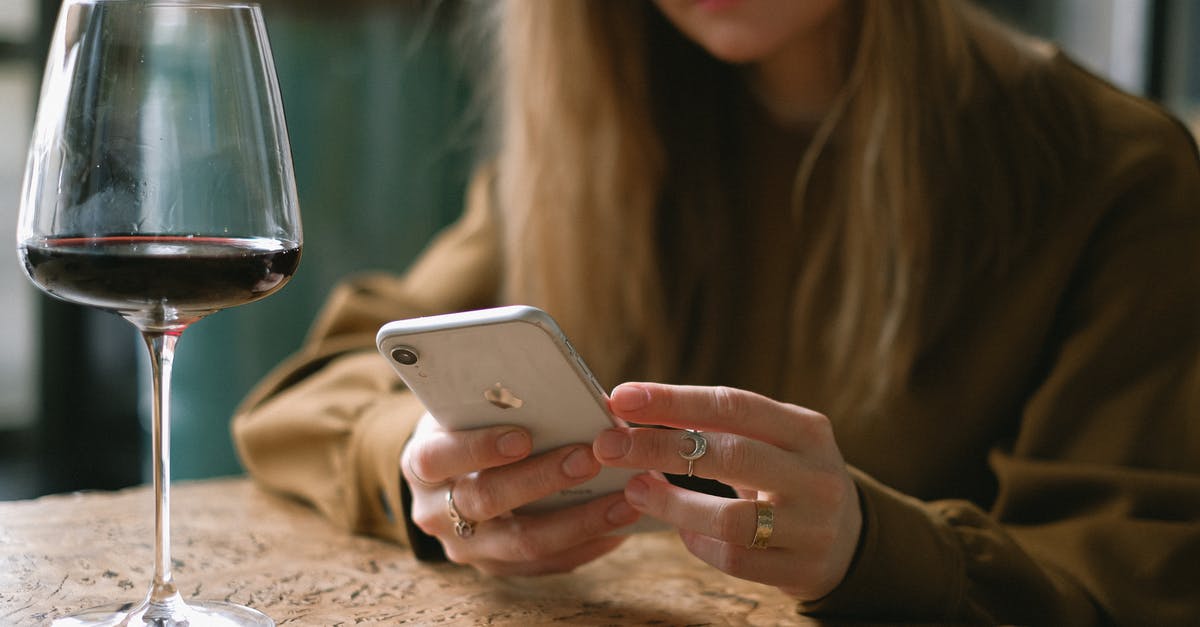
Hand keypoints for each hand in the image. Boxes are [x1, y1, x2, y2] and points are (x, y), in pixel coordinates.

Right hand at [401, 412, 639, 574]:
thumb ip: (497, 402)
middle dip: (543, 479)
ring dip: (578, 521)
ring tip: (623, 501)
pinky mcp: (497, 568)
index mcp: (421, 463)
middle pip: (488, 500)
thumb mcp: (468, 408)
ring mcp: (465, 546)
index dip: (479, 448)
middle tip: (588, 458)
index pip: (439, 457)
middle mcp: (434, 511)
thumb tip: (562, 393)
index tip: (523, 436)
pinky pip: (545, 564)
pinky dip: (585, 545)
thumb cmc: (470, 426)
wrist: (453, 472)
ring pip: (523, 543)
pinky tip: (618, 528)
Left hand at [594, 383, 861, 599]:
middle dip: (660, 447)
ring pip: (731, 517)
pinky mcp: (802, 568)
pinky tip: (681, 531)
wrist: (850, 538)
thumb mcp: (772, 441)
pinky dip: (699, 543)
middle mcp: (816, 474)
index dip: (674, 400)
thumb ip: (717, 426)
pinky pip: (737, 559)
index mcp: (806, 428)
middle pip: (730, 455)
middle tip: (607, 445)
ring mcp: (813, 525)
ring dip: (673, 503)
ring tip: (635, 489)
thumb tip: (631, 408)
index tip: (621, 396)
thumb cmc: (787, 476)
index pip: (733, 405)